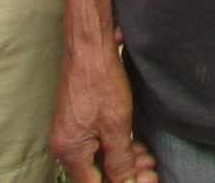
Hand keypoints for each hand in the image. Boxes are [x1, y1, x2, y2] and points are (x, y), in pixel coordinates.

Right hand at [50, 43, 156, 182]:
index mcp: (70, 151)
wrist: (89, 46)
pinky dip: (115, 146)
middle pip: (97, 173)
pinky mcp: (77, 120)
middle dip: (125, 174)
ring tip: (147, 158)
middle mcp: (65, 145)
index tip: (141, 181)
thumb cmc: (100, 81)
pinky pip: (96, 143)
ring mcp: (70, 132)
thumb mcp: (117, 126)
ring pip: (99, 158)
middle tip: (150, 171)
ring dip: (123, 161)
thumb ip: (120, 161)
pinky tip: (135, 145)